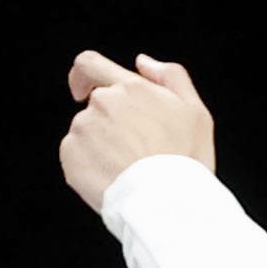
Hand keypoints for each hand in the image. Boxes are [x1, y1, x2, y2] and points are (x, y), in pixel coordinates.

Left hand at [58, 49, 216, 211]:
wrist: (167, 204)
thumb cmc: (186, 162)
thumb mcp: (195, 111)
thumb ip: (171, 76)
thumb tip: (143, 63)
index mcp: (130, 88)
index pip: (89, 64)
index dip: (82, 75)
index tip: (81, 90)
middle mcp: (102, 103)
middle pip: (93, 107)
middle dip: (108, 125)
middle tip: (133, 151)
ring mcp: (83, 130)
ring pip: (85, 134)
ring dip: (100, 147)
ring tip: (126, 170)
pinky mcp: (71, 157)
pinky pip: (75, 157)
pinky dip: (89, 167)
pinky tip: (112, 179)